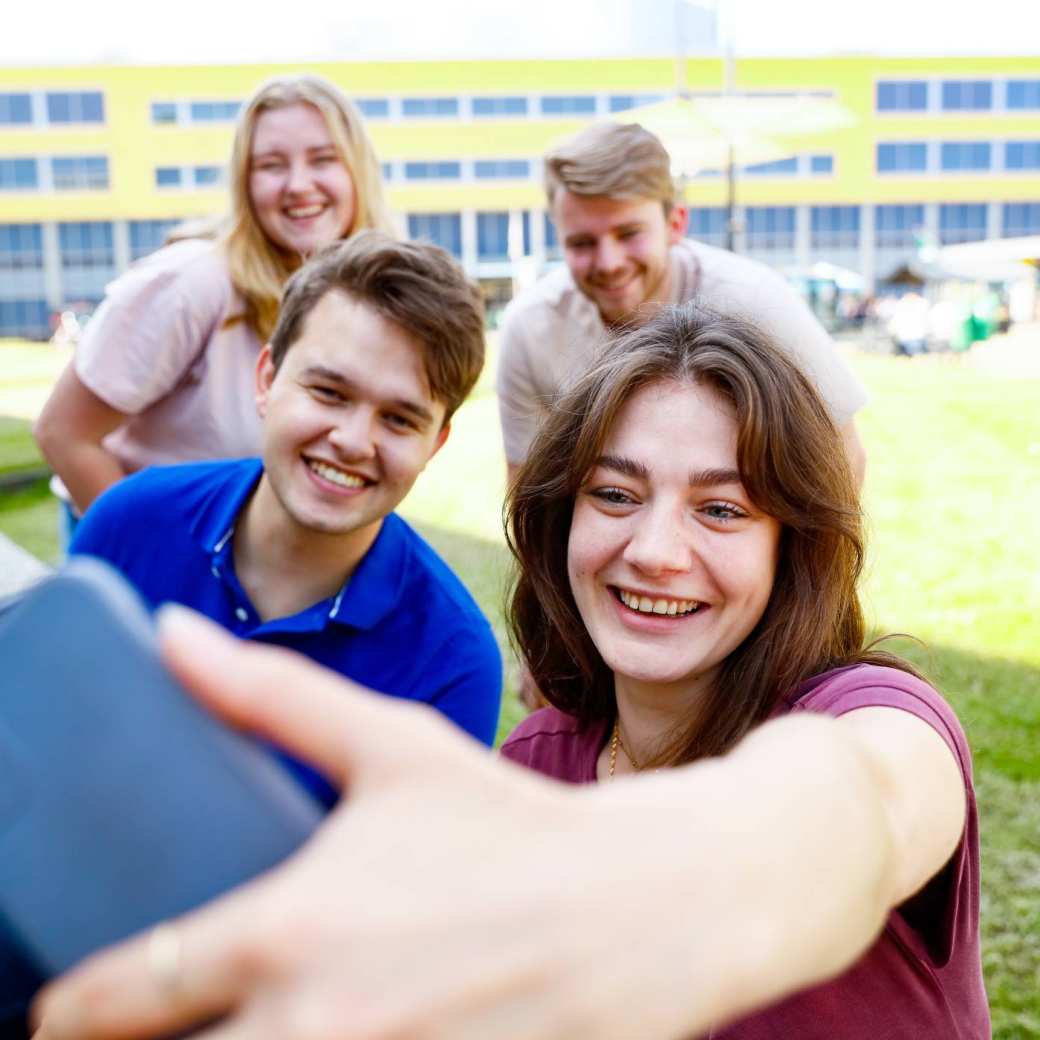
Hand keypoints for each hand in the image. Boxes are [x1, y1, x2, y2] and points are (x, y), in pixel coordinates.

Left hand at [30, 610, 707, 1039]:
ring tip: (245, 1027)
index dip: (70, 1013)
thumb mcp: (391, 744)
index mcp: (288, 930)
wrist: (644, 905)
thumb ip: (268, 695)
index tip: (66, 1012)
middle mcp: (317, 1026)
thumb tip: (171, 634)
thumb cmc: (511, 823)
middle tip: (160, 1023)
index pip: (118, 1001)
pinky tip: (330, 1038)